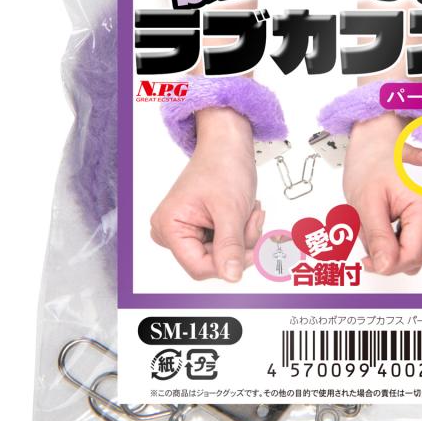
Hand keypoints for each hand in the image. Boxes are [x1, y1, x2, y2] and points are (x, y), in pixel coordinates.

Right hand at [150, 107, 263, 281]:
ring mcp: (186, 230)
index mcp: (169, 227)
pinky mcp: (200, 228)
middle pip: (213, 262)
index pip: (200, 268)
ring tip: (247, 209)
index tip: (252, 249)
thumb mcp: (230, 209)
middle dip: (239, 243)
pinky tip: (243, 211)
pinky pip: (225, 244)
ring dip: (243, 235)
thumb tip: (231, 276)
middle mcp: (172, 231)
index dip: (229, 263)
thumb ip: (230, 246)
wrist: (229, 144)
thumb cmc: (223, 165)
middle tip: (250, 216)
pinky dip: (241, 230)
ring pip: (223, 254)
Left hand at [343, 113, 421, 275]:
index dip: (387, 264)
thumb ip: (377, 237)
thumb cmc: (372, 163)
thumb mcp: (366, 202)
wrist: (378, 142)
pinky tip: (385, 214)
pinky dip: (396, 234)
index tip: (366, 261)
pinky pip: (415, 239)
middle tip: (364, 227)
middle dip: (385, 249)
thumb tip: (385, 266)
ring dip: (389, 241)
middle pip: (414, 254)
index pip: (412, 255)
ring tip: (375, 216)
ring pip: (413, 248)